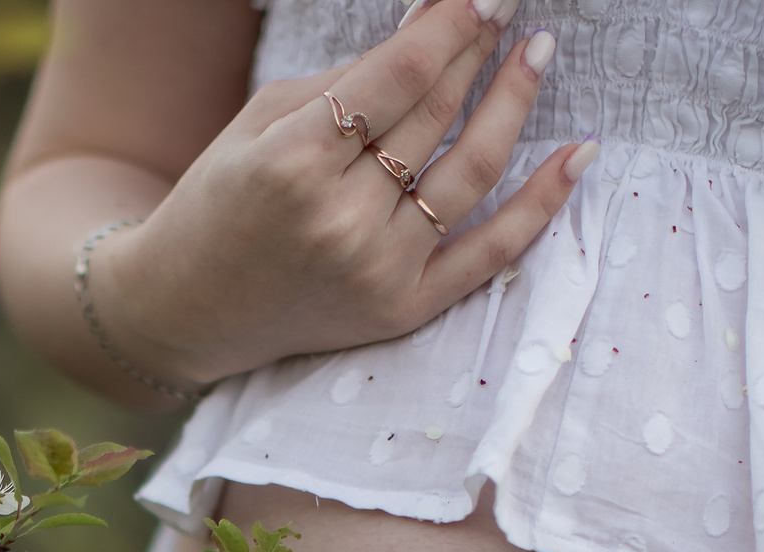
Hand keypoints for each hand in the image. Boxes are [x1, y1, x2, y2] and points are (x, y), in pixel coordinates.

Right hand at [93, 0, 595, 390]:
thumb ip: (350, 79)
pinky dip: (541, 205)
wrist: (185, 309)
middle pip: (435, 115)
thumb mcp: (264, 122)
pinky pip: (490, 254)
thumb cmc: (220, 200)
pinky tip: (578, 154)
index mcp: (292, 163)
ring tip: (537, 55)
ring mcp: (376, 270)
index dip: (452, 25)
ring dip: (514, 104)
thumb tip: (435, 24)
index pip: (398, 76)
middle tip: (511, 11)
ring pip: (471, 172)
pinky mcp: (402, 310)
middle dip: (480, 50)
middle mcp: (340, 219)